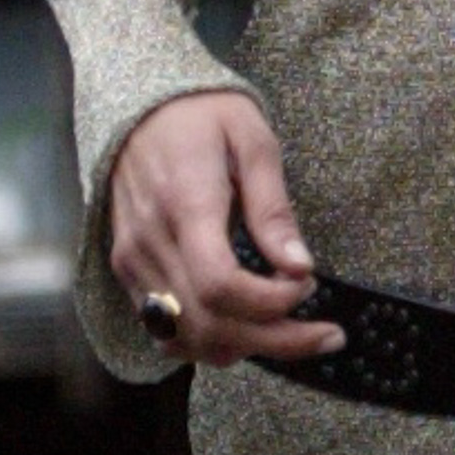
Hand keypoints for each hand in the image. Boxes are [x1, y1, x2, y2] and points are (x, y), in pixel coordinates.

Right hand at [106, 88, 341, 368]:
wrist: (138, 106)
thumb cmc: (202, 116)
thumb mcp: (252, 141)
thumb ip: (273, 208)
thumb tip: (299, 265)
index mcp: (185, 205)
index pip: (221, 285)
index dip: (270, 303)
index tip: (307, 286)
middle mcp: (151, 243)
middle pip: (210, 324)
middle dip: (276, 342)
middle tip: (327, 336)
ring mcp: (133, 262)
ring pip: (186, 337)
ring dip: (245, 348)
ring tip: (293, 335)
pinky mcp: (127, 271)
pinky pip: (165, 328)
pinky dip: (208, 341)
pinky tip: (246, 329)